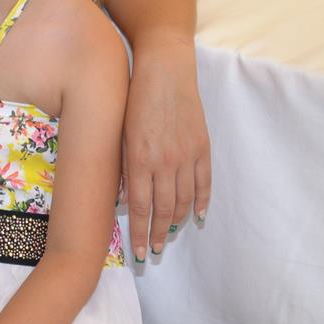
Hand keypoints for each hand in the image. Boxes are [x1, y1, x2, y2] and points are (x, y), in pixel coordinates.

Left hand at [122, 44, 210, 260]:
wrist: (164, 70)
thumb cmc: (134, 99)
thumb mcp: (119, 133)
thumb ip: (121, 167)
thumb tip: (120, 200)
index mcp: (139, 159)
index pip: (139, 208)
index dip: (139, 233)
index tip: (138, 253)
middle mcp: (164, 162)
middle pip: (162, 210)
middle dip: (157, 234)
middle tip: (153, 252)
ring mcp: (186, 156)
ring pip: (184, 200)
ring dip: (176, 222)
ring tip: (169, 236)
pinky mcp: (202, 147)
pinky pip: (204, 182)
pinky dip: (201, 201)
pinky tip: (198, 215)